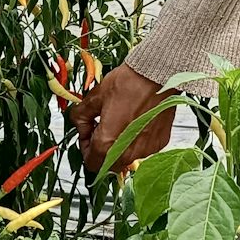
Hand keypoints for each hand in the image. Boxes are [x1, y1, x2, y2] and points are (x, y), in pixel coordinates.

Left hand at [72, 63, 175, 177]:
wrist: (157, 75)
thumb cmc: (128, 83)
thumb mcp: (95, 97)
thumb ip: (81, 117)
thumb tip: (80, 125)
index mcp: (107, 143)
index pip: (91, 163)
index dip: (86, 148)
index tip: (90, 134)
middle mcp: (127, 152)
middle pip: (108, 164)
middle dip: (103, 149)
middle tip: (104, 127)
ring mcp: (146, 149)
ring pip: (126, 158)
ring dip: (120, 146)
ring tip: (122, 121)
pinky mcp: (159, 143)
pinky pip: (143, 149)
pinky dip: (137, 140)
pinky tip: (137, 121)